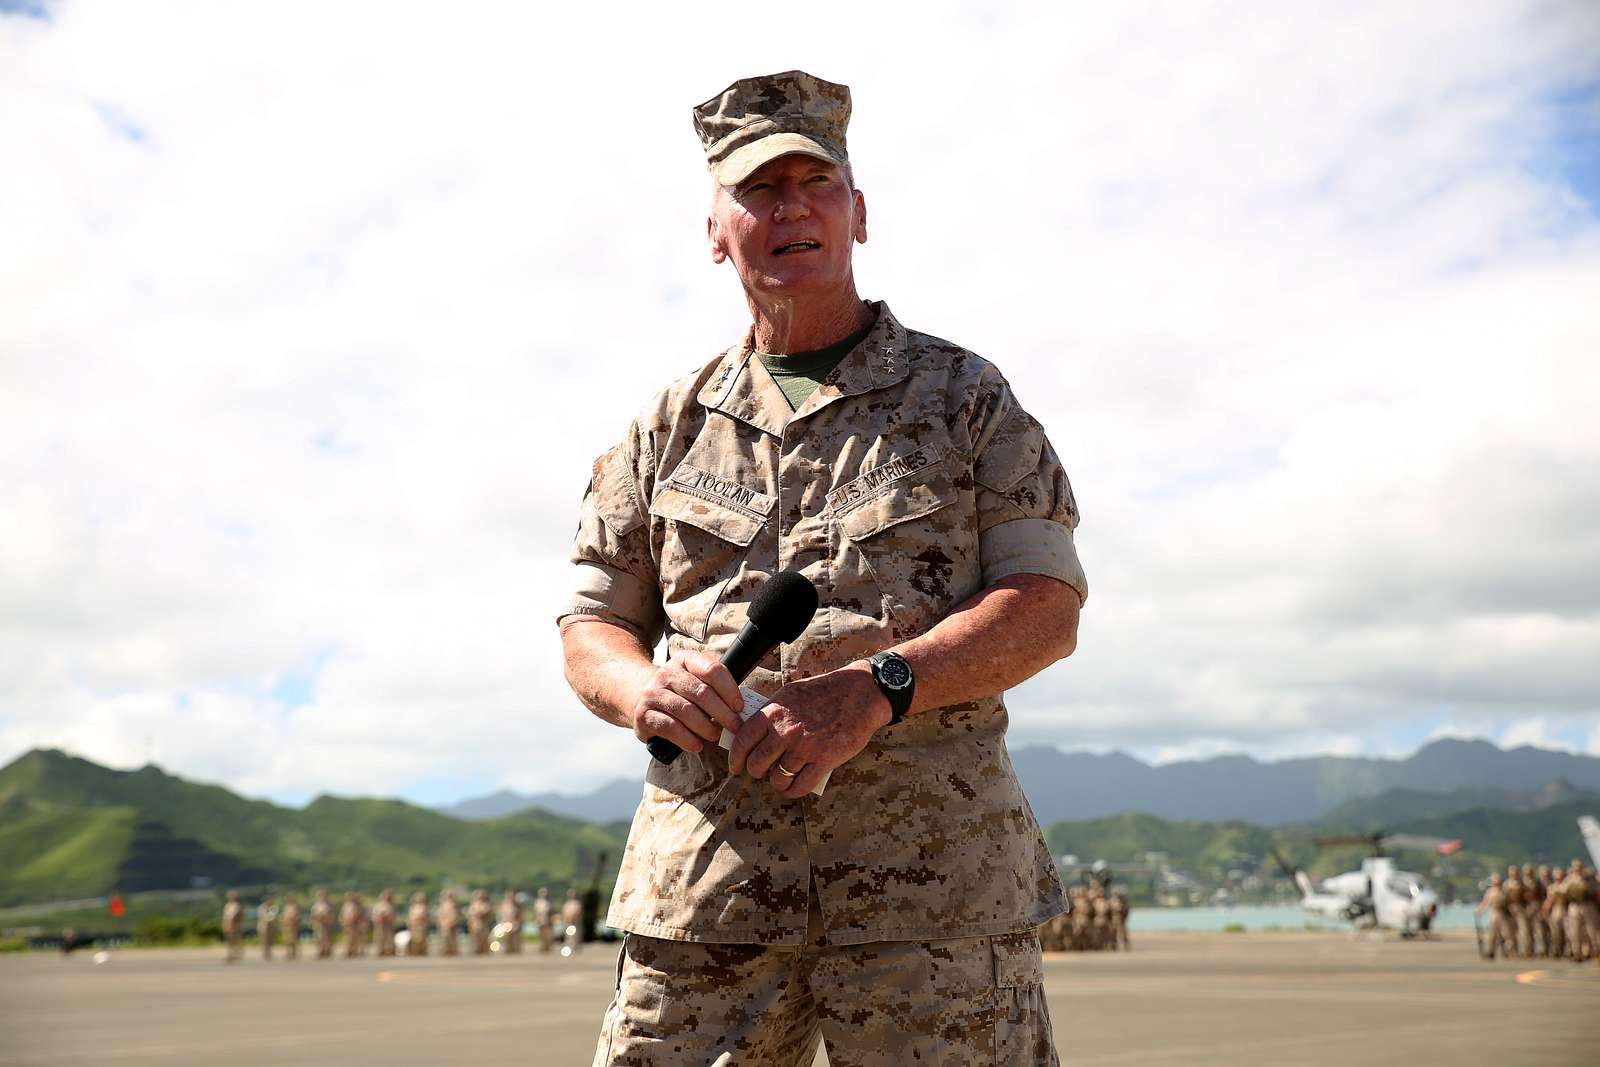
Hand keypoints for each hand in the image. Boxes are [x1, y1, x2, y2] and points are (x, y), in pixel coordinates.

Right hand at [629, 652, 742, 753]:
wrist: (641, 698)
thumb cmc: (680, 693)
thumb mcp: (696, 681)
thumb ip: (716, 688)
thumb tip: (742, 709)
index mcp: (685, 660)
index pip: (712, 669)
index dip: (729, 689)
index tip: (740, 706)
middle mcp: (667, 673)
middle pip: (701, 692)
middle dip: (722, 712)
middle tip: (735, 727)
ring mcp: (653, 693)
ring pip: (685, 710)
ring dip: (705, 726)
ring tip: (715, 736)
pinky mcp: (643, 715)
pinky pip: (670, 727)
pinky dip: (687, 739)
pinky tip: (697, 745)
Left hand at [728, 662, 891, 798]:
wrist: (859, 694)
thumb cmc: (824, 692)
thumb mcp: (790, 694)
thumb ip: (771, 713)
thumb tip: (752, 731)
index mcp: (773, 712)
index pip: (743, 741)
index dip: (736, 758)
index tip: (736, 766)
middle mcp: (785, 731)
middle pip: (757, 764)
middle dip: (756, 772)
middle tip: (761, 773)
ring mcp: (804, 747)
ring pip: (778, 778)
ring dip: (777, 783)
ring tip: (781, 779)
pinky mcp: (823, 760)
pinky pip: (800, 786)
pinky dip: (793, 791)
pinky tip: (793, 788)